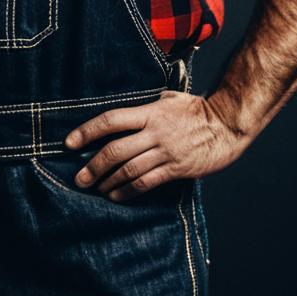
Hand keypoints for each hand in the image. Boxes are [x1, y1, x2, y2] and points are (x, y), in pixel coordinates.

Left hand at [63, 91, 246, 200]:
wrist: (227, 125)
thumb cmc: (197, 109)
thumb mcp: (169, 98)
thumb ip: (147, 105)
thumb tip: (128, 111)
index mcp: (149, 112)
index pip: (111, 120)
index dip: (87, 131)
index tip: (69, 142)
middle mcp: (154, 132)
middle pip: (115, 150)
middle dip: (92, 166)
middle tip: (78, 177)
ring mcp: (165, 152)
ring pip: (128, 170)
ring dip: (107, 182)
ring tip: (94, 188)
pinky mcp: (176, 169)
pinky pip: (146, 183)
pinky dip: (128, 192)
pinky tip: (116, 196)